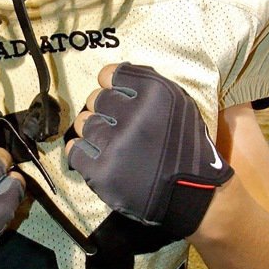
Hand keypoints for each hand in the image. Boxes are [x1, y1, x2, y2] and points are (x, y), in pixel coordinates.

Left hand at [66, 63, 233, 239]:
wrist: (193, 194)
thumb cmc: (185, 147)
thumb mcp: (179, 104)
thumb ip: (147, 85)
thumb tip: (109, 77)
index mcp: (156, 94)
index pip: (110, 74)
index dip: (111, 85)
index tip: (116, 97)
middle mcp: (134, 115)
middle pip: (96, 99)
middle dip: (104, 110)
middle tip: (117, 126)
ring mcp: (116, 145)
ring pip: (84, 123)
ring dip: (94, 132)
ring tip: (110, 144)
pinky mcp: (102, 172)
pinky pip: (75, 151)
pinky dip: (82, 153)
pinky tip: (96, 157)